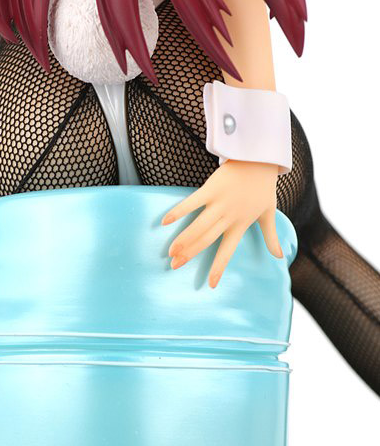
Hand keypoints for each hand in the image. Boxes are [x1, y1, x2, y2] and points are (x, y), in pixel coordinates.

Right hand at [161, 160, 282, 287]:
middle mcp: (229, 216)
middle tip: (174, 266)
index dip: (219, 267)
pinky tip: (165, 221)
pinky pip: (192, 202)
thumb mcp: (269, 213)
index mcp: (241, 224)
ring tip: (170, 252)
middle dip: (190, 254)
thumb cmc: (263, 187)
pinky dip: (178, 211)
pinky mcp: (211, 188)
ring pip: (199, 225)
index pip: (227, 250)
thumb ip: (271, 236)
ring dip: (183, 240)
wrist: (260, 160)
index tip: (210, 284)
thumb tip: (281, 256)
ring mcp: (220, 202)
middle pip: (207, 240)